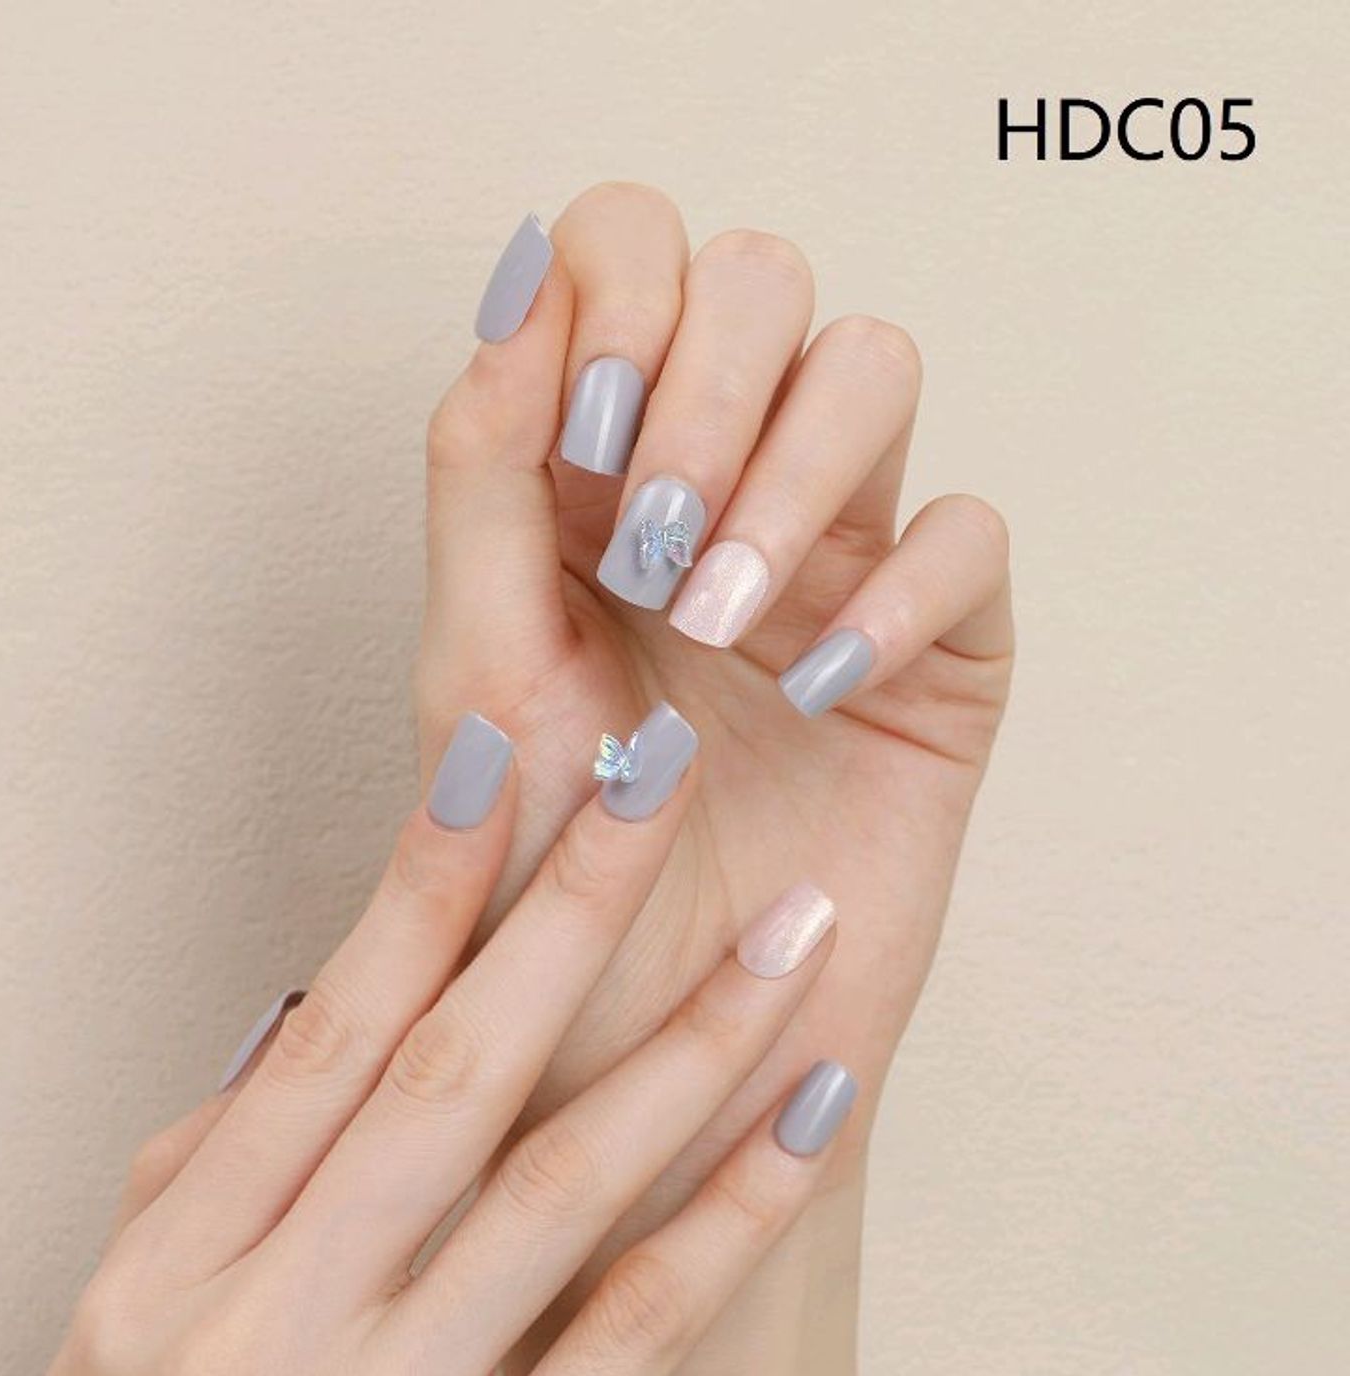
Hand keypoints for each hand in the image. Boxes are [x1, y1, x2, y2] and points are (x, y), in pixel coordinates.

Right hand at [30, 719, 850, 1375]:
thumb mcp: (125, 1344)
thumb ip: (210, 1178)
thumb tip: (322, 1010)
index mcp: (168, 1276)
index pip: (329, 1039)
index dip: (424, 887)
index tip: (509, 757)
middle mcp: (264, 1339)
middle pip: (451, 1073)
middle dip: (571, 904)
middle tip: (661, 771)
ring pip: (561, 1188)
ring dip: (690, 1039)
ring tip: (792, 929)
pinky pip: (635, 1339)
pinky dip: (733, 1216)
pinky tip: (812, 1112)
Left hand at [420, 184, 1012, 1375]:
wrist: (653, 1051)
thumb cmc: (544, 876)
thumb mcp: (477, 669)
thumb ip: (483, 475)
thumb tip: (515, 280)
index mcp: (593, 472)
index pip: (627, 254)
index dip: (613, 300)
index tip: (582, 444)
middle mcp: (718, 486)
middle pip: (761, 280)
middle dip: (705, 386)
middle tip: (654, 543)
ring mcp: (835, 558)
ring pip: (874, 367)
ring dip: (797, 471)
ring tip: (720, 620)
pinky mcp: (938, 648)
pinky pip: (968, 536)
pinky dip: (900, 589)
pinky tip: (817, 686)